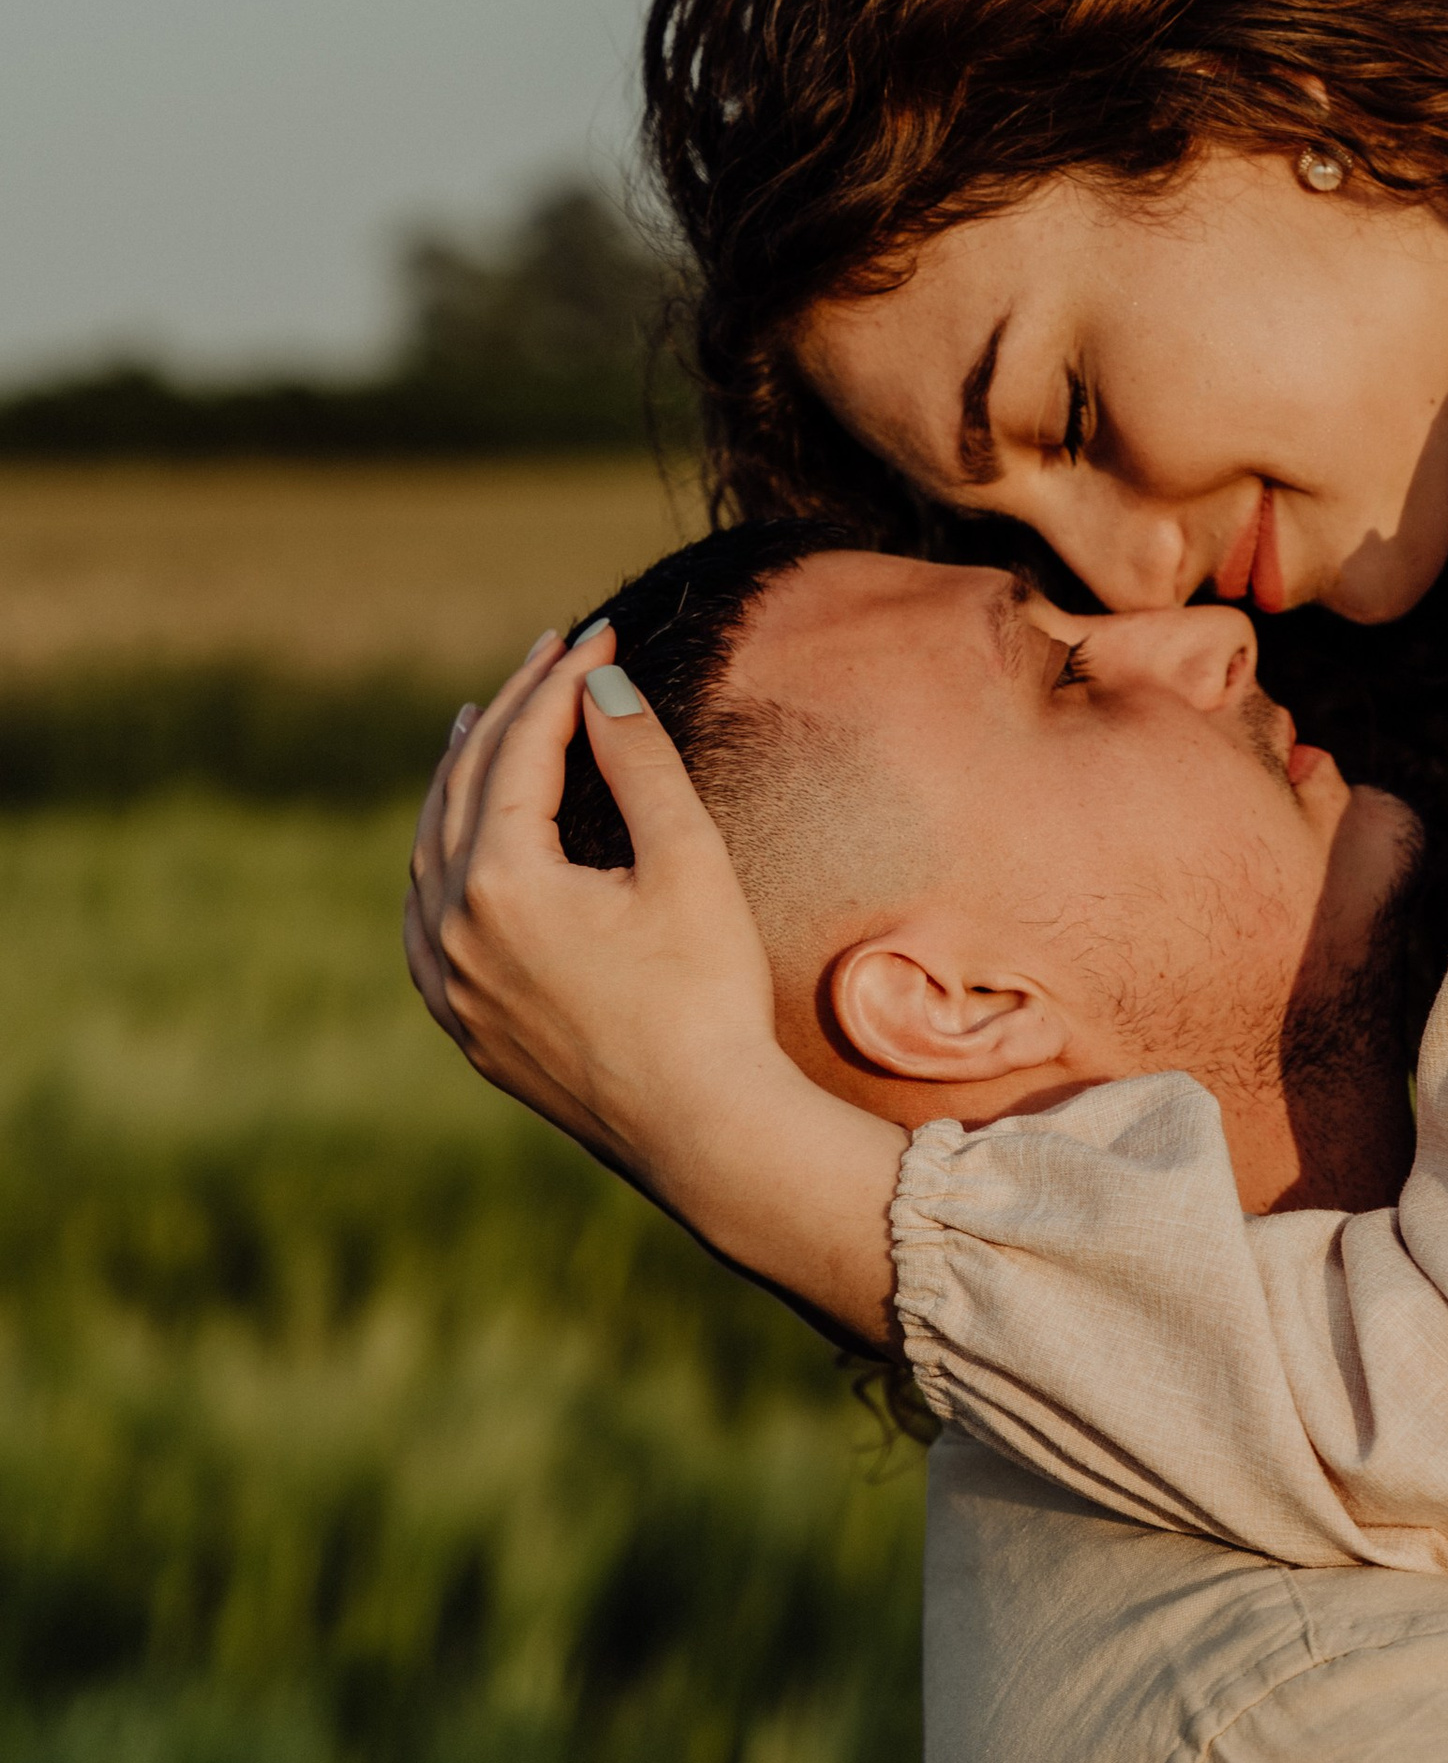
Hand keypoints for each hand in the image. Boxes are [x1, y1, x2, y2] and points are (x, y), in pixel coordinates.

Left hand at [405, 625, 904, 1344]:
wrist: (701, 1130)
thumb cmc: (707, 995)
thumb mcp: (686, 862)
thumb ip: (638, 759)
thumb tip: (599, 680)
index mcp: (500, 883)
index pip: (520, 751)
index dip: (560, 683)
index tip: (599, 632)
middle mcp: (450, 929)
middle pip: (464, 788)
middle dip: (508, 713)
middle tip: (550, 655)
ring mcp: (447, 982)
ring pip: (430, 851)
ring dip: (459, 779)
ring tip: (478, 723)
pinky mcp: (463, 1023)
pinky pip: (426, 917)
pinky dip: (441, 858)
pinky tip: (457, 843)